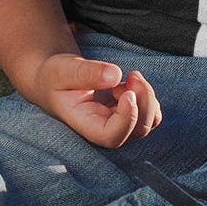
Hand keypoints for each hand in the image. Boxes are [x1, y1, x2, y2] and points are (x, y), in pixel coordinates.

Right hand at [33, 55, 162, 148]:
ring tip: (131, 76)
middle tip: (132, 75)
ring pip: (148, 122)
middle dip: (144, 101)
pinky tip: (131, 83)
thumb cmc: (56, 77)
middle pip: (137, 130)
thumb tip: (115, 75)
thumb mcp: (64, 69)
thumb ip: (86, 72)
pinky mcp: (127, 116)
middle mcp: (104, 130)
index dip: (127, 118)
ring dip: (148, 97)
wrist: (56, 79)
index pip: (112, 136)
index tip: (127, 92)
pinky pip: (150, 114)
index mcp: (85, 125)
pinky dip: (148, 96)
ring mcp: (118, 125)